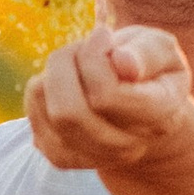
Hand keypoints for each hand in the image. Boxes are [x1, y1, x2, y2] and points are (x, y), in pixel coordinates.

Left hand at [25, 24, 193, 175]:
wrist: (141, 110)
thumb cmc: (151, 70)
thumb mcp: (160, 48)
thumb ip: (147, 52)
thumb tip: (122, 63)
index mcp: (160, 117)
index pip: (106, 97)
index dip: (94, 57)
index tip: (103, 35)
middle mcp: (128, 147)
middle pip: (68, 112)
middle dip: (67, 62)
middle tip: (84, 45)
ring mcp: (93, 158)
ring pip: (47, 109)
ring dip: (55, 72)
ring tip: (79, 63)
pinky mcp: (63, 158)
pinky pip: (33, 113)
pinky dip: (43, 88)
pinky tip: (67, 84)